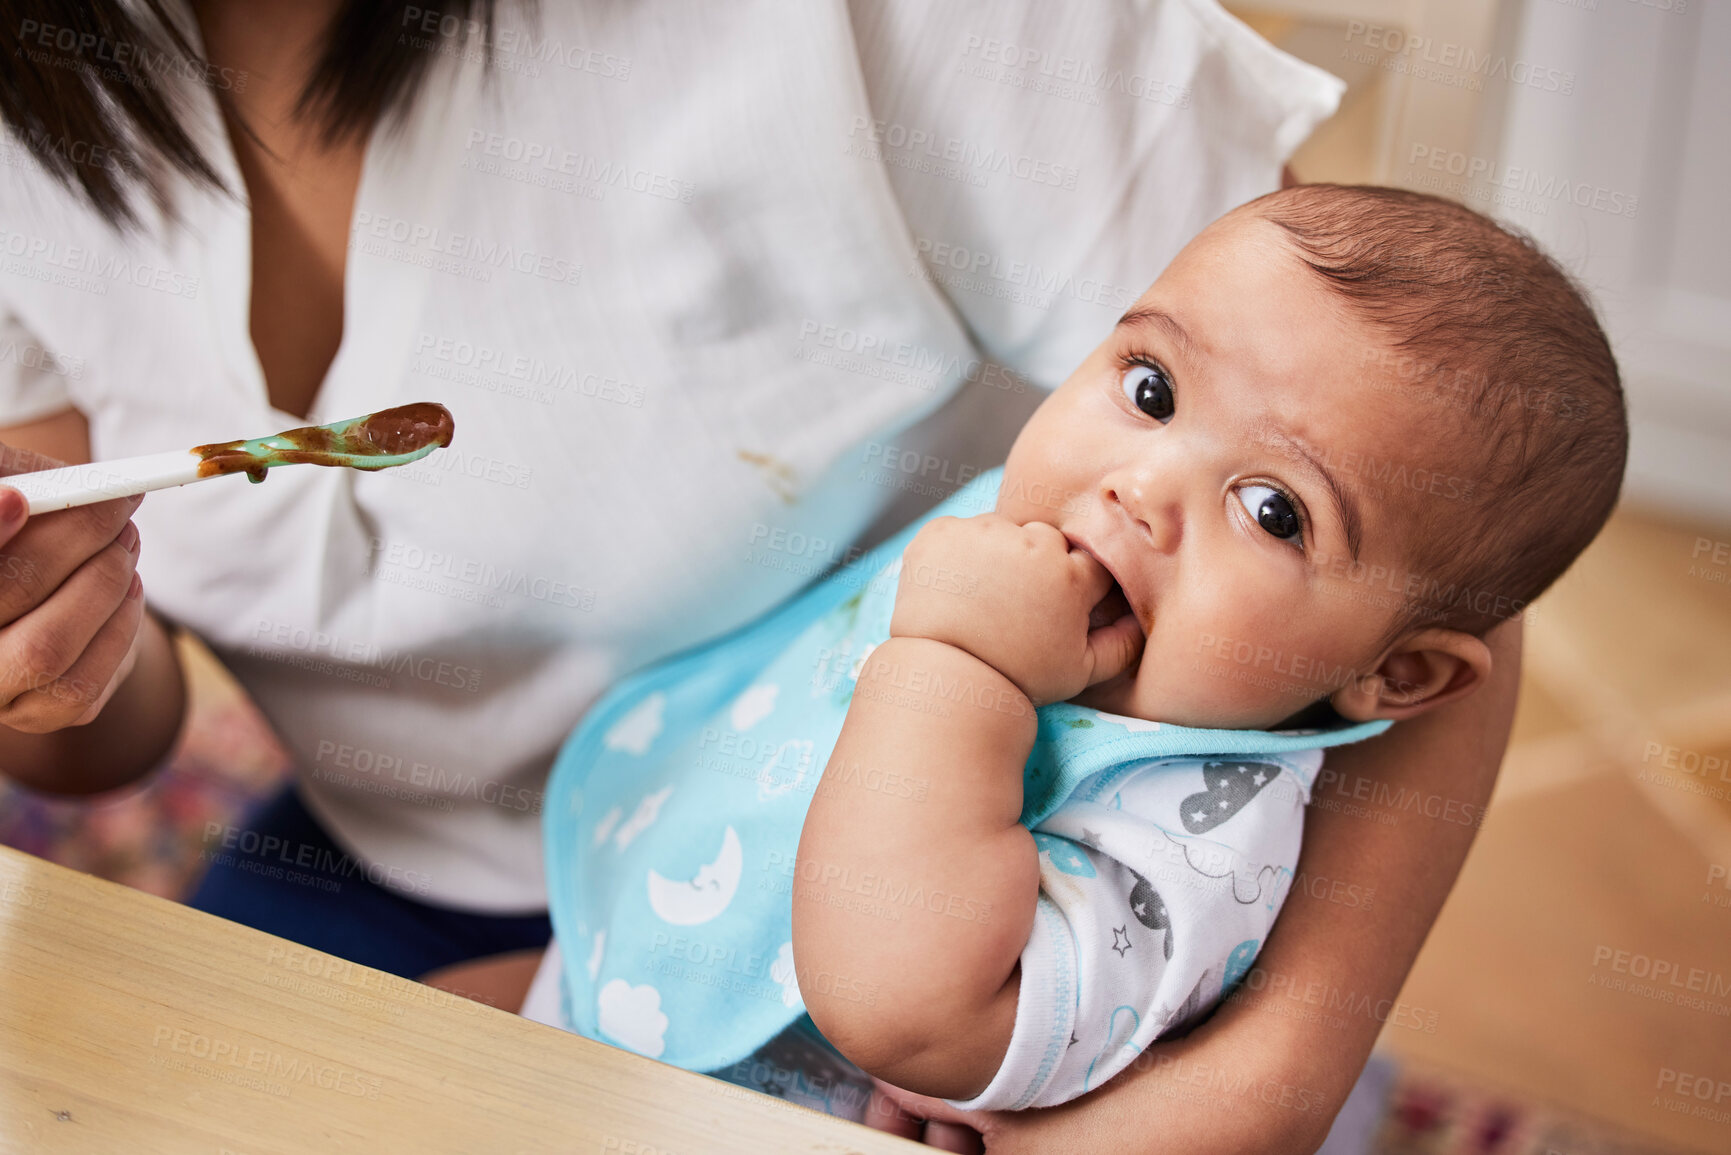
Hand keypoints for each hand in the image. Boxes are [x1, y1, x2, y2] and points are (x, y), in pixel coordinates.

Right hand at [0, 443, 146, 732]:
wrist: (49, 607)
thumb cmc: (23, 541)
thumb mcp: (15, 496)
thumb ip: (20, 481)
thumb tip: (44, 479)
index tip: (19, 497)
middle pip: (7, 592)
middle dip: (73, 539)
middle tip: (116, 505)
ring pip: (47, 648)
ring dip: (104, 584)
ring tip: (126, 544)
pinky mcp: (37, 714)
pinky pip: (84, 680)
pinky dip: (121, 625)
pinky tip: (129, 589)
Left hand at [888, 514, 1142, 704]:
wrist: (947, 681)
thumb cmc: (1018, 679)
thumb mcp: (1080, 671)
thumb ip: (1122, 644)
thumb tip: (1141, 621)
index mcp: (1070, 575)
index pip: (1084, 558)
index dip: (1070, 581)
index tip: (1051, 604)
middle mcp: (1030, 545)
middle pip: (1042, 538)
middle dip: (1034, 563)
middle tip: (1012, 605)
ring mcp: (982, 534)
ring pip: (999, 531)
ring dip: (994, 554)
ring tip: (980, 599)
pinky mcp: (940, 534)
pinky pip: (957, 532)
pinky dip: (954, 553)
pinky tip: (953, 589)